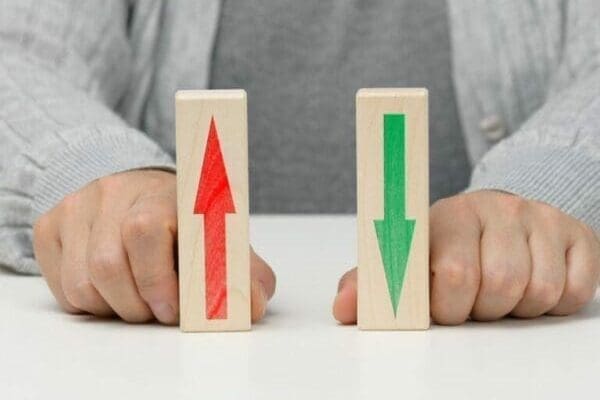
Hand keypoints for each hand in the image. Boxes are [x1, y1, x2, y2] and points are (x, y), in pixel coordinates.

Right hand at [33, 170, 275, 323]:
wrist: (133, 185)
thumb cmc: (180, 216)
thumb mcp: (217, 233)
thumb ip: (241, 268)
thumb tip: (251, 304)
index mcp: (159, 192)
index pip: (145, 230)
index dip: (157, 279)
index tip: (173, 308)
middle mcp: (112, 193)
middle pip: (108, 265)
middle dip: (138, 305)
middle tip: (158, 310)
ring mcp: (75, 208)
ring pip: (82, 283)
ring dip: (113, 308)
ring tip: (137, 300)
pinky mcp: (48, 226)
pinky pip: (61, 288)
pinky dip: (89, 303)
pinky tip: (112, 290)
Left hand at [333, 190, 599, 324]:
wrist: (498, 215)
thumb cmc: (448, 244)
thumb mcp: (409, 257)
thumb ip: (375, 282)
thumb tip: (343, 309)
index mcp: (449, 214)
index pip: (453, 272)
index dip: (446, 305)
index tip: (440, 307)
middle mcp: (497, 208)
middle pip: (498, 286)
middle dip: (479, 309)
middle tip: (470, 299)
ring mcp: (540, 218)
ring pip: (537, 292)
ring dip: (513, 308)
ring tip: (497, 292)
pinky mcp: (577, 233)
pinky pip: (573, 292)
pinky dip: (551, 305)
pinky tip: (530, 286)